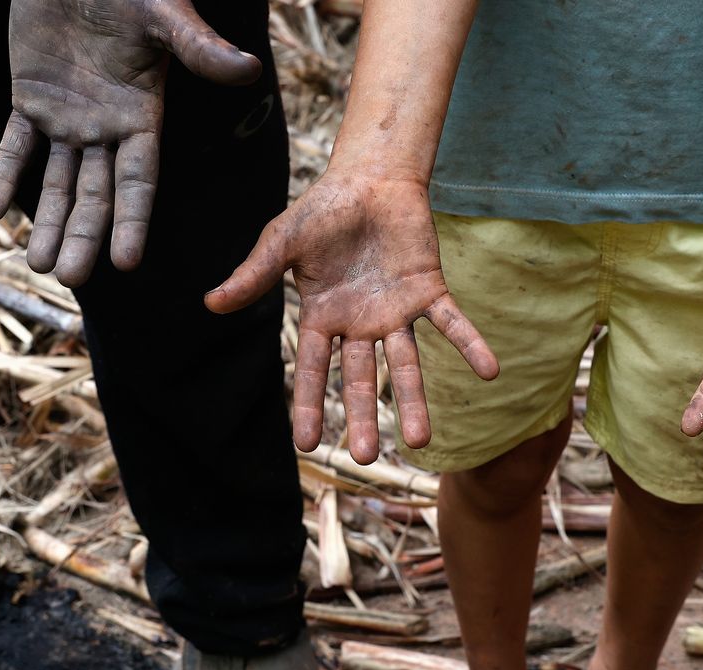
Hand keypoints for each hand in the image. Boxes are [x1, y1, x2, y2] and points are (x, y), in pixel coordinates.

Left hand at [0, 0, 261, 285]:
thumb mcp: (164, 15)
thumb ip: (199, 48)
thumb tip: (248, 70)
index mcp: (141, 115)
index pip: (137, 181)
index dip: (131, 221)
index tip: (125, 264)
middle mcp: (106, 126)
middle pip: (95, 194)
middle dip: (83, 236)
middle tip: (68, 279)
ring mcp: (66, 116)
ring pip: (55, 181)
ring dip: (46, 221)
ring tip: (36, 264)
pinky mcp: (29, 99)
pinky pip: (13, 146)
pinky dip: (3, 176)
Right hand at [205, 172, 498, 463]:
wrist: (369, 179)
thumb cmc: (322, 212)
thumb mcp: (282, 243)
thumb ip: (254, 276)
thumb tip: (211, 304)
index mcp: (323, 319)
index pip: (315, 371)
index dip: (311, 406)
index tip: (307, 446)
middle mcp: (360, 326)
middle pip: (362, 380)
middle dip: (364, 417)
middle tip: (366, 457)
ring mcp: (396, 312)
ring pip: (406, 365)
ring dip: (415, 400)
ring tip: (422, 441)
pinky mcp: (428, 291)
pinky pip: (451, 323)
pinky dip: (469, 345)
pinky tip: (490, 371)